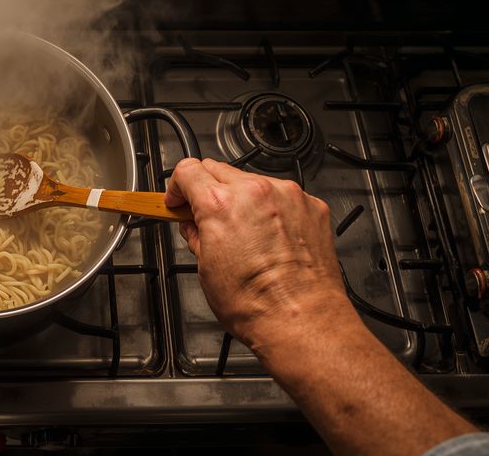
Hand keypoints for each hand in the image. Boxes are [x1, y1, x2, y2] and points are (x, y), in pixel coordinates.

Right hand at [165, 158, 352, 350]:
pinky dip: (272, 210)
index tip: (179, 200)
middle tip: (206, 217)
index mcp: (221, 203)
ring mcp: (287, 196)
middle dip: (208, 190)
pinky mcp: (311, 206)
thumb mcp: (206, 268)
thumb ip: (196, 235)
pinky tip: (270, 238)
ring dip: (242, 199)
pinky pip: (283, 196)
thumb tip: (193, 226)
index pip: (187, 170)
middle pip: (218, 170)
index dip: (177, 187)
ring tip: (244, 234)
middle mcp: (255, 191)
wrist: (302, 319)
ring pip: (253, 181)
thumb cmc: (257, 303)